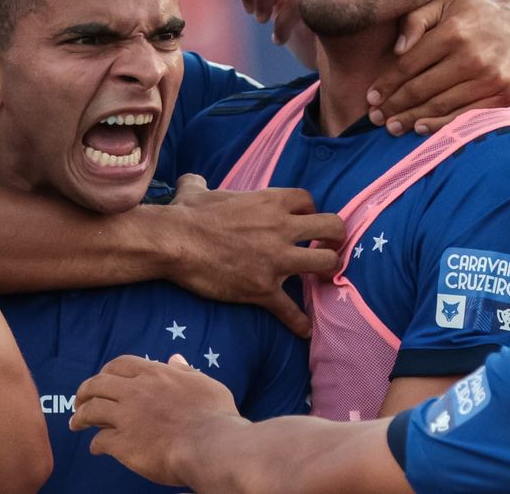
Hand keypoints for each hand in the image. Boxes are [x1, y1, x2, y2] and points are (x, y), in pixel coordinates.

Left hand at [69, 354, 244, 486]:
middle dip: (84, 391)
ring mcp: (126, 417)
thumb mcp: (205, 384)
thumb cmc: (215, 416)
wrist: (212, 446)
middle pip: (97, 384)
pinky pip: (100, 440)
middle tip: (79, 400)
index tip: (102, 379)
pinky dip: (95, 444)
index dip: (107, 371)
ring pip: (91, 410)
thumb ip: (186, 371)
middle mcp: (135, 391)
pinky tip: (95, 449)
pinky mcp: (123, 443)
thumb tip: (175, 358)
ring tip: (75, 423)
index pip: (120, 365)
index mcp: (154, 374)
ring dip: (80, 416)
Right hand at [161, 175, 343, 336]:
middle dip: (334, 238)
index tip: (301, 221)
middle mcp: (280, 228)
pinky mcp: (263, 288)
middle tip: (327, 247)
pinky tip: (304, 330)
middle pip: (331, 228)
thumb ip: (200, 183)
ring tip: (322, 279)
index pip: (308, 200)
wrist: (175, 243)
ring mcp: (275, 260)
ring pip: (325, 264)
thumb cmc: (185, 215)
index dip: (308, 211)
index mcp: (268, 202)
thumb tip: (192, 178)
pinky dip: (298, 322)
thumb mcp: (195, 191)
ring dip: (327, 273)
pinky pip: (290, 309)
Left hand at [367, 0, 509, 135]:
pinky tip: (421, 128)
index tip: (371, 97)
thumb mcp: (445, 5)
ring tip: (392, 127)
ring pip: (440, 105)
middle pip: (421, 88)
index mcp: (453, 32)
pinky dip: (440, 125)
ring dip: (411, 119)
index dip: (386, 83)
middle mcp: (472, 56)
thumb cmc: (475, 17)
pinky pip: (465, 115)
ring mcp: (490, 78)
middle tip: (375, 118)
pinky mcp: (504, 95)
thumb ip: (416, 20)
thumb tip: (397, 48)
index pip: (408, 64)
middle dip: (394, 106)